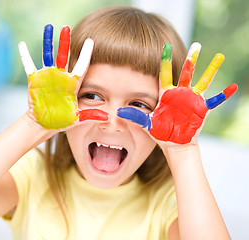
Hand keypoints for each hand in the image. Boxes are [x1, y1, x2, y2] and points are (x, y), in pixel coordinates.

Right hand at [19, 24, 107, 129]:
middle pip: (64, 55)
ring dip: (47, 42)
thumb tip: (108, 117)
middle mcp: (60, 77)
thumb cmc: (62, 121)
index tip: (90, 40)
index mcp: (72, 84)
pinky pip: (29, 65)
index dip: (85, 54)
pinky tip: (22, 44)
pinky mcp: (35, 80)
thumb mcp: (77, 118)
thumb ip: (91, 115)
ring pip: (47, 55)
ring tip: (48, 27)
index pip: (81, 66)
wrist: (44, 124)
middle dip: (65, 41)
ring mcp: (47, 76)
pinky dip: (25, 55)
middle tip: (66, 27)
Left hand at [117, 42, 237, 143]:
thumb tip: (118, 111)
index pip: (165, 73)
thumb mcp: (147, 123)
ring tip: (219, 56)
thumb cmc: (160, 131)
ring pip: (202, 81)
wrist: (173, 142)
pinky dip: (223, 95)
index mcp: (166, 94)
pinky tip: (233, 87)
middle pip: (187, 72)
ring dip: (211, 70)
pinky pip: (214, 101)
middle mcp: (180, 93)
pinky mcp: (202, 108)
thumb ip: (134, 116)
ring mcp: (192, 99)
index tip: (166, 46)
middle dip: (192, 59)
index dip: (166, 61)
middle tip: (197, 45)